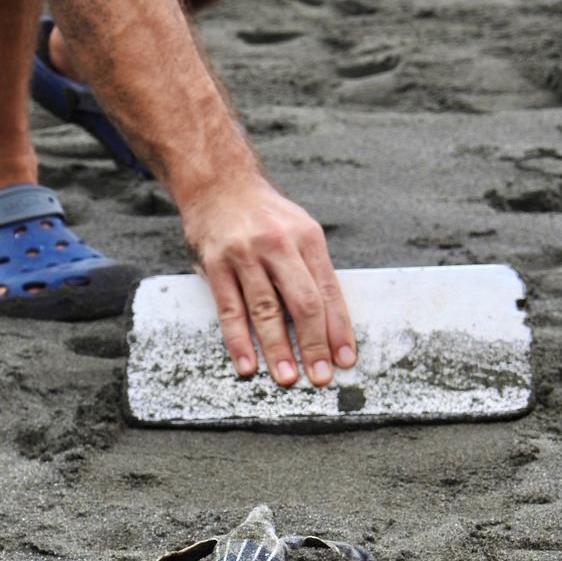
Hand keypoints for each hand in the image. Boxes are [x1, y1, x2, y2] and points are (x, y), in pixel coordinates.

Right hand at [183, 176, 356, 386]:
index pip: (329, 292)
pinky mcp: (216, 264)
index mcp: (307, 238)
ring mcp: (245, 254)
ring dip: (278, 349)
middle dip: (314, 345)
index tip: (345, 359)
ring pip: (266, 310)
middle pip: (302, 303)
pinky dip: (239, 341)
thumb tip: (330, 322)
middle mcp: (278, 244)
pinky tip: (248, 365)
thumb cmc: (265, 215)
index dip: (339, 329)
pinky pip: (230, 310)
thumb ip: (312, 270)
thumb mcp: (298, 230)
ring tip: (288, 378)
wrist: (218, 182)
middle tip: (320, 376)